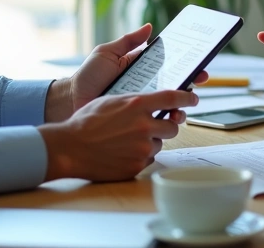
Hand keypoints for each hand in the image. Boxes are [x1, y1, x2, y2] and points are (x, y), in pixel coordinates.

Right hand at [39, 90, 198, 181]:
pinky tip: (123, 152)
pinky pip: (149, 159)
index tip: (193, 98)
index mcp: (137, 104)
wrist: (70, 148)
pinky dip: (141, 155)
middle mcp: (144, 126)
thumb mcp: (111, 100)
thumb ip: (135, 101)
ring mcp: (142, 148)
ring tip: (127, 140)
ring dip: (151, 141)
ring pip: (160, 143)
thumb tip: (154, 102)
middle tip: (154, 125)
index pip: (173, 98)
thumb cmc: (86, 122)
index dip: (187, 97)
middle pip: (173, 125)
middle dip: (167, 124)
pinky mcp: (138, 165)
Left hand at [54, 24, 209, 118]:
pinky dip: (167, 121)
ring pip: (170, 106)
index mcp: (142, 70)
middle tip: (198, 81)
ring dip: (182, 105)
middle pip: (175, 87)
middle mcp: (146, 88)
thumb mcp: (108, 53)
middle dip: (191, 84)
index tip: (200, 64)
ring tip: (183, 103)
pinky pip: (156, 123)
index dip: (187, 65)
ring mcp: (142, 106)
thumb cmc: (88, 75)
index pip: (170, 67)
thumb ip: (128, 41)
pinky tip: (171, 118)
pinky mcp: (136, 122)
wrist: (71, 100)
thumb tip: (150, 26)